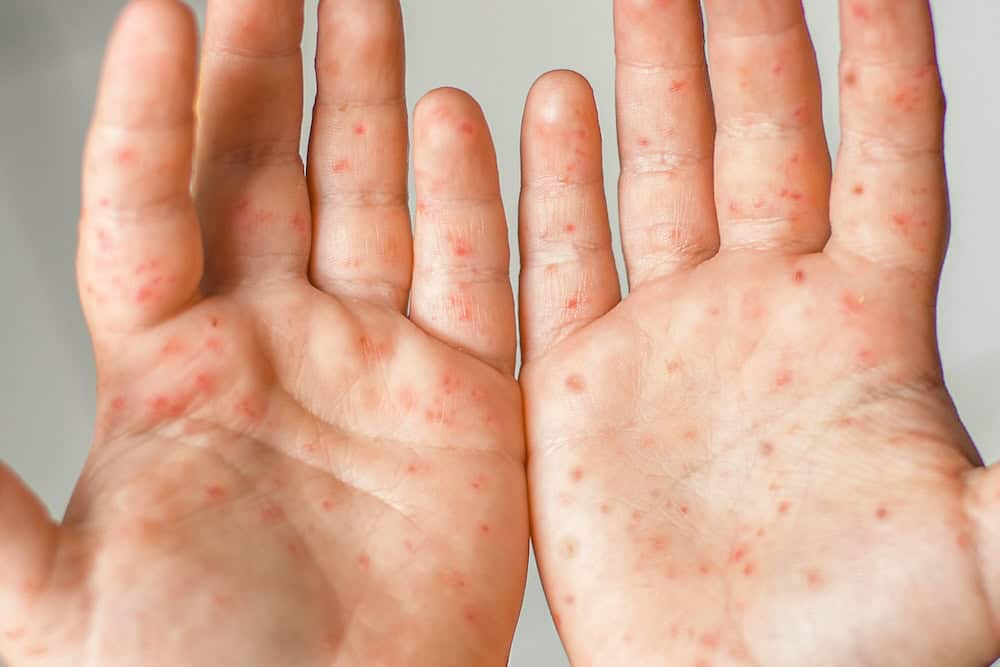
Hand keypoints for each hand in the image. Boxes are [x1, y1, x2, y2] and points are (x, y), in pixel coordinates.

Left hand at [0, 1, 526, 664]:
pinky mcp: (468, 403)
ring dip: (370, 99)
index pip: (150, 207)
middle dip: (268, 64)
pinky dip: (470, 199)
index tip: (157, 13)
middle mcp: (275, 352)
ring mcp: (377, 367)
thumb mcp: (44, 595)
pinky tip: (457, 121)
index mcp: (168, 378)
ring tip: (365, 5)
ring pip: (373, 200)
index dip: (146, 112)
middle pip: (266, 174)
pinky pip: (475, 276)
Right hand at [519, 1, 998, 664]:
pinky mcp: (578, 389)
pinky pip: (561, 266)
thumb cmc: (868, 647)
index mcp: (863, 330)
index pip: (880, 155)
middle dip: (744, 36)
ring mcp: (663, 344)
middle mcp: (759, 316)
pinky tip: (549, 115)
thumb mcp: (992, 549)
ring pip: (655, 182)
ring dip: (648, 89)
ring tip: (639, 3)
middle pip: (758, 139)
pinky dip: (552, 189)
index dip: (881, 62)